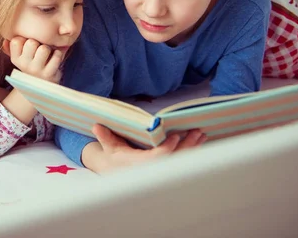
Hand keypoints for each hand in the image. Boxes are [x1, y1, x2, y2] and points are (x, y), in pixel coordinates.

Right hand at [5, 37, 63, 82]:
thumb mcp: (20, 58)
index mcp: (15, 59)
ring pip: (44, 49)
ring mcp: (36, 70)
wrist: (40, 88)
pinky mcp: (49, 74)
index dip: (24, 39)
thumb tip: (5, 40)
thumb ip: (11, 47)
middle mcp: (23, 65)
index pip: (16, 41)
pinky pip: (56, 56)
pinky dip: (58, 54)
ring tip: (47, 54)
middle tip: (39, 49)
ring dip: (48, 48)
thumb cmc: (31, 66)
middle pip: (31, 43)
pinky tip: (54, 58)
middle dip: (37, 42)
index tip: (27, 46)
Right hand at [82, 124, 206, 173]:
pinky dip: (192, 151)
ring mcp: (161, 170)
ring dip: (193, 147)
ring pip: (181, 161)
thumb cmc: (116, 156)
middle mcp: (152, 169)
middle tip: (196, 132)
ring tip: (201, 134)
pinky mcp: (168, 168)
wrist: (120, 172)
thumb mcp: (109, 147)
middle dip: (186, 146)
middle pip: (174, 160)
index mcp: (139, 164)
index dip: (167, 149)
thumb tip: (96, 126)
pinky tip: (200, 141)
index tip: (175, 136)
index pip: (156, 158)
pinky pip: (182, 161)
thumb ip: (105, 136)